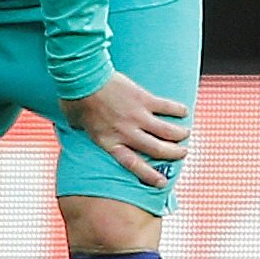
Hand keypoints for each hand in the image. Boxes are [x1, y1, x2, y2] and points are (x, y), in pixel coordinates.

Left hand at [60, 71, 188, 188]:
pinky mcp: (144, 99)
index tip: (162, 182)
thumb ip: (85, 128)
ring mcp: (137, 116)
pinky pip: (167, 107)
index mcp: (108, 141)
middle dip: (174, 154)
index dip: (149, 175)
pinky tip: (184, 111)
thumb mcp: (75, 122)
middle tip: (182, 152)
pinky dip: (178, 110)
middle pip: (157, 149)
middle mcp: (126, 133)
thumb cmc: (74, 97)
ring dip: (180, 134)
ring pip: (167, 131)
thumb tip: (83, 127)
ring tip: (185, 134)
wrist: (81, 76)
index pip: (133, 164)